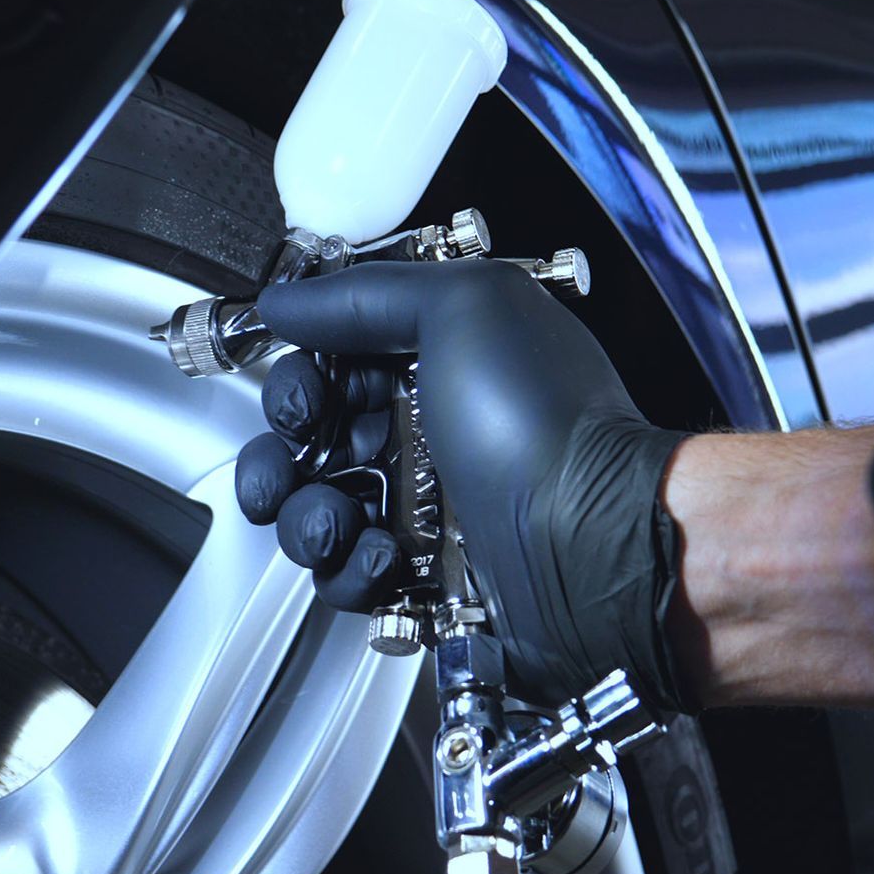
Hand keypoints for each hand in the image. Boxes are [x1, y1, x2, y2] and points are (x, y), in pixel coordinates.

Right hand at [233, 258, 693, 710]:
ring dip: (306, 520)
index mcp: (435, 366)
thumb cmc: (546, 424)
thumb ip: (363, 293)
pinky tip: (381, 559)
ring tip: (337, 522)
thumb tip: (288, 300)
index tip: (301, 401)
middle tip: (300, 464)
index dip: (296, 386)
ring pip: (315, 516)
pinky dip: (349, 573)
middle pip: (307, 447)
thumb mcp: (463, 307)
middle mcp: (427, 434)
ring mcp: (425, 510)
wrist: (592, 542)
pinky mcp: (425, 579)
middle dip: (282, 458)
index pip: (327, 370)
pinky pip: (349, 579)